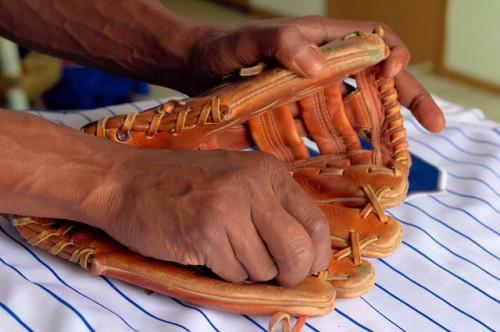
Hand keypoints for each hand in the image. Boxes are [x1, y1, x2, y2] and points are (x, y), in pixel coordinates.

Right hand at [93, 148, 330, 285]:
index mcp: (268, 171)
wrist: (125, 181)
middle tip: (272, 274)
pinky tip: (205, 250)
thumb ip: (271, 208)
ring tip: (223, 248)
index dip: (314, 255)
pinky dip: (223, 272)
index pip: (316, 224)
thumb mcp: (237, 180)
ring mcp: (227, 208)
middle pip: (298, 252)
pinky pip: (233, 274)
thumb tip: (306, 253)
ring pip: (263, 269)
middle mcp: (253, 186)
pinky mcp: (203, 233)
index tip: (303, 267)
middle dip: (289, 274)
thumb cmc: (183, 185)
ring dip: (247, 271)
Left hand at [189, 17, 444, 131]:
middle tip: (435, 125)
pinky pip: (331, 128)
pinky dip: (346, 144)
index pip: (373, 39)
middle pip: (377, 78)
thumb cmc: (220, 49)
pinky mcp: (300, 112)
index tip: (396, 72)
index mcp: (321, 39)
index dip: (393, 55)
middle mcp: (325, 64)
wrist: (196, 70)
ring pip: (359, 106)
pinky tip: (357, 164)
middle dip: (408, 98)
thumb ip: (280, 44)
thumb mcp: (248, 41)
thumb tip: (317, 65)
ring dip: (382, 128)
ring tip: (401, 154)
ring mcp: (314, 91)